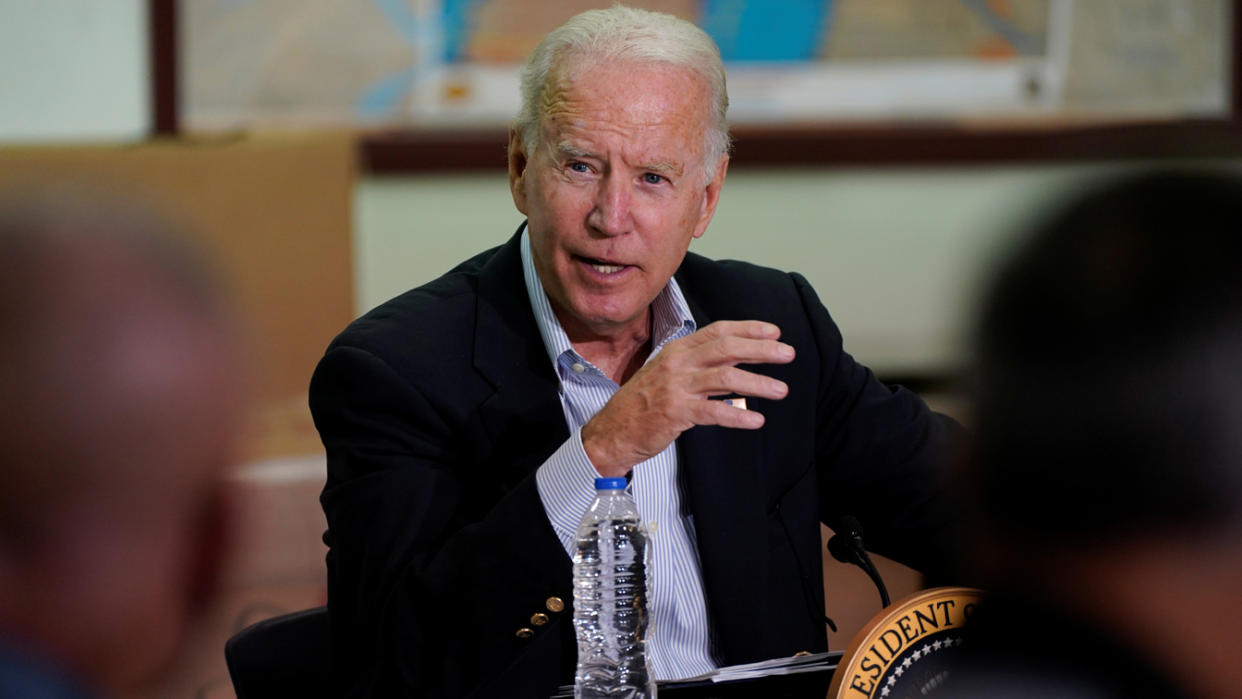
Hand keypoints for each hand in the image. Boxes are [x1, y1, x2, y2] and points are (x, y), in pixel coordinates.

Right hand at [581, 320, 793, 476]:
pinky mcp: (676, 413)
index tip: (774, 333)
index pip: (717, 331)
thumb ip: (696, 365)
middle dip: (761, 350)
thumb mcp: (666, 373)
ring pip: (725, 377)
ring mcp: (676, 387)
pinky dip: (738, 416)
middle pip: (726, 348)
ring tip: (781, 390)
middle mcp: (677, 363)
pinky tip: (757, 420)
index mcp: (676, 350)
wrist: (611, 431)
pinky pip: (714, 412)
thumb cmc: (642, 404)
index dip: (748, 329)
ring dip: (757, 383)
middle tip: (788, 354)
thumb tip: (733, 362)